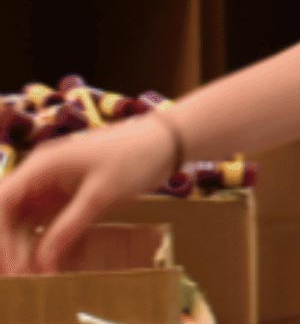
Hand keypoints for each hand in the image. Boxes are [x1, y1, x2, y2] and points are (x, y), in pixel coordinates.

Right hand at [0, 117, 179, 274]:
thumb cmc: (135, 156)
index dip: (1, 235)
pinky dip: (47, 240)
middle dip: (13, 245)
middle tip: (23, 275)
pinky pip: (47, 221)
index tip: (11, 263)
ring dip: (28, 246)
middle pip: (10, 214)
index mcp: (42, 165)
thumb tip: (42, 260)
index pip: (2, 201)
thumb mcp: (102, 193)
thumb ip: (69, 225)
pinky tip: (52, 261)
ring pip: (26, 220)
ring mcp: (53, 185)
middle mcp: (40, 174)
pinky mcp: (67, 195)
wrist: (166, 141)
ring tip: (37, 273)